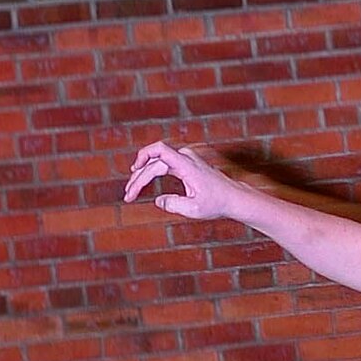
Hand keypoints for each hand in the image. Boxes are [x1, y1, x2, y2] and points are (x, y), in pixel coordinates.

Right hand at [122, 140, 238, 220]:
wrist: (232, 197)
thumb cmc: (216, 203)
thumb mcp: (194, 209)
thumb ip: (174, 204)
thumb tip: (158, 200)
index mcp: (187, 165)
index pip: (159, 151)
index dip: (142, 158)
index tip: (132, 173)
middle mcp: (185, 157)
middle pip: (154, 162)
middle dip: (138, 178)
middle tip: (128, 196)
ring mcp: (185, 159)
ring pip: (156, 163)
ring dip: (142, 176)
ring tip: (131, 192)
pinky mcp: (185, 164)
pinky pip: (163, 165)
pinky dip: (151, 173)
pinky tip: (141, 181)